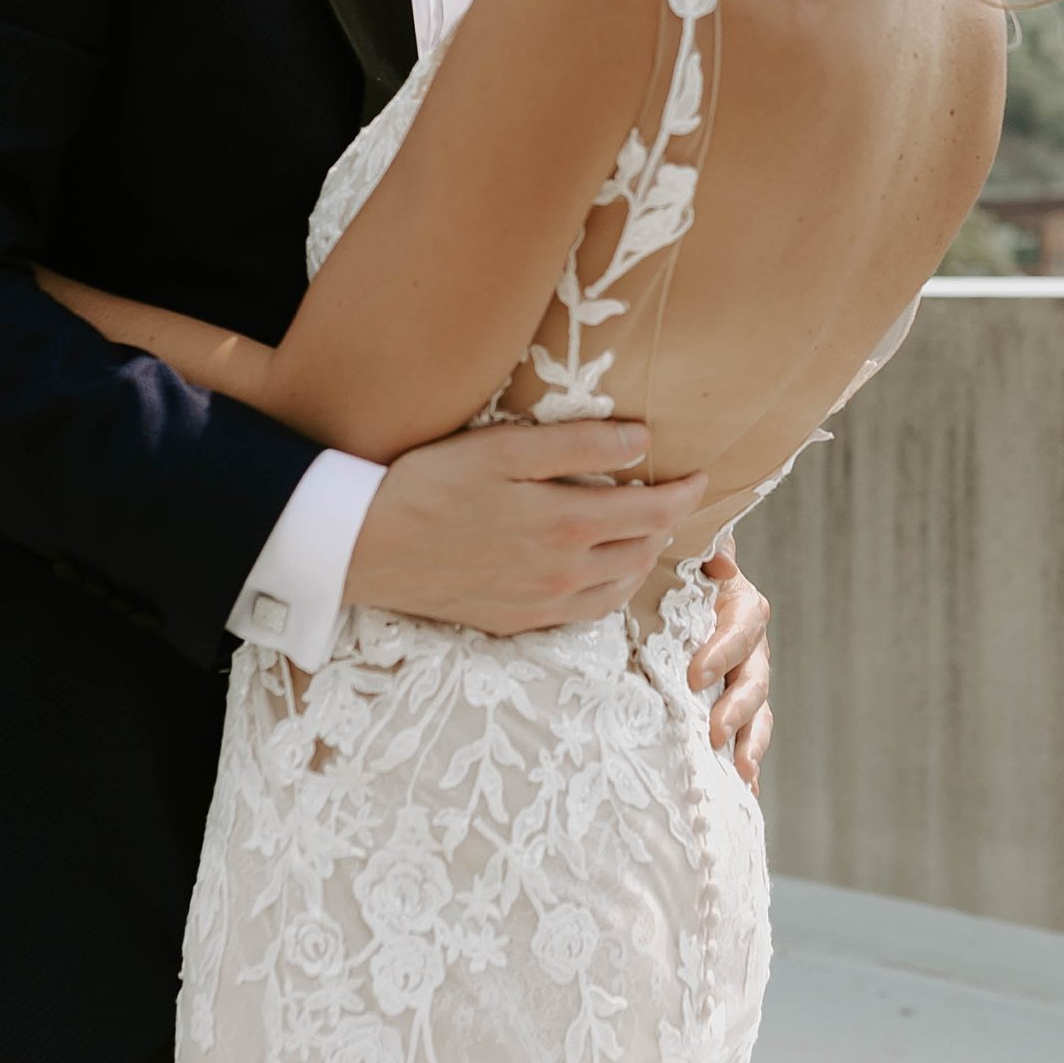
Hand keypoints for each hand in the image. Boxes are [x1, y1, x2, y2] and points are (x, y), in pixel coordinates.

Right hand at [344, 420, 709, 637]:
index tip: (699, 474)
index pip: (653, 512)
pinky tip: (602, 569)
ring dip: (643, 558)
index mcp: (567, 526)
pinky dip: (610, 589)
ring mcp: (541, 604)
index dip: (685, 493)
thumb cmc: (428, 485)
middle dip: (667, 524)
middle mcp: (564, 574)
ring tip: (646, 530)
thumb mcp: (502, 448)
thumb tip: (642, 440)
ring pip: (620, 587)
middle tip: (673, 497)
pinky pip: (586, 613)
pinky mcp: (516, 622)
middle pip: (642, 551)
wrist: (365, 548)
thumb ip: (578, 444)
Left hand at [689, 546, 771, 792]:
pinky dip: (746, 760)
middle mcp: (750, 646)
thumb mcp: (684, 550)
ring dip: (750, 743)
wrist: (669, 585)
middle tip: (714, 733)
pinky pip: (746, 734)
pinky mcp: (732, 705)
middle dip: (737, 708)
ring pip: (758, 712)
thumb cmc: (673, 567)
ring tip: (741, 772)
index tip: (694, 676)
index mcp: (740, 605)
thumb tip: (720, 563)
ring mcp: (744, 679)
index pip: (743, 628)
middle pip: (755, 678)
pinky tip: (743, 791)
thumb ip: (704, 550)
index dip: (723, 652)